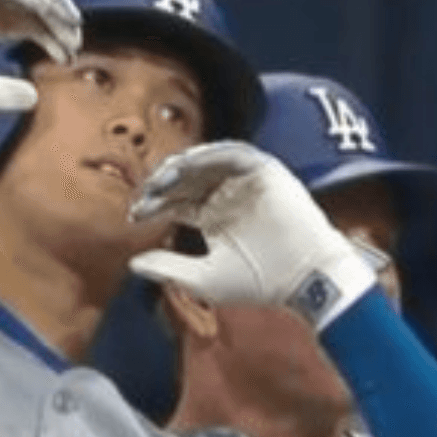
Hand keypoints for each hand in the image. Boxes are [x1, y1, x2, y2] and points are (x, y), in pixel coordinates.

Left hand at [129, 141, 375, 329]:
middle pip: (185, 180)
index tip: (133, 216)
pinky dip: (209, 155)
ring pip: (204, 163)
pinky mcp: (265, 172)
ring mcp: (245, 182)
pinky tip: (187, 166)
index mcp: (212, 218)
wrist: (306, 281)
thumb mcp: (204, 279)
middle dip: (161, 185)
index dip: (153, 205)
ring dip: (180, 167)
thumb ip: (167, 269)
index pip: (175, 202)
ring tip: (160, 181)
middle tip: (143, 195)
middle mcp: (226, 196)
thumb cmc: (260, 283)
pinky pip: (233, 153)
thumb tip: (131, 264)